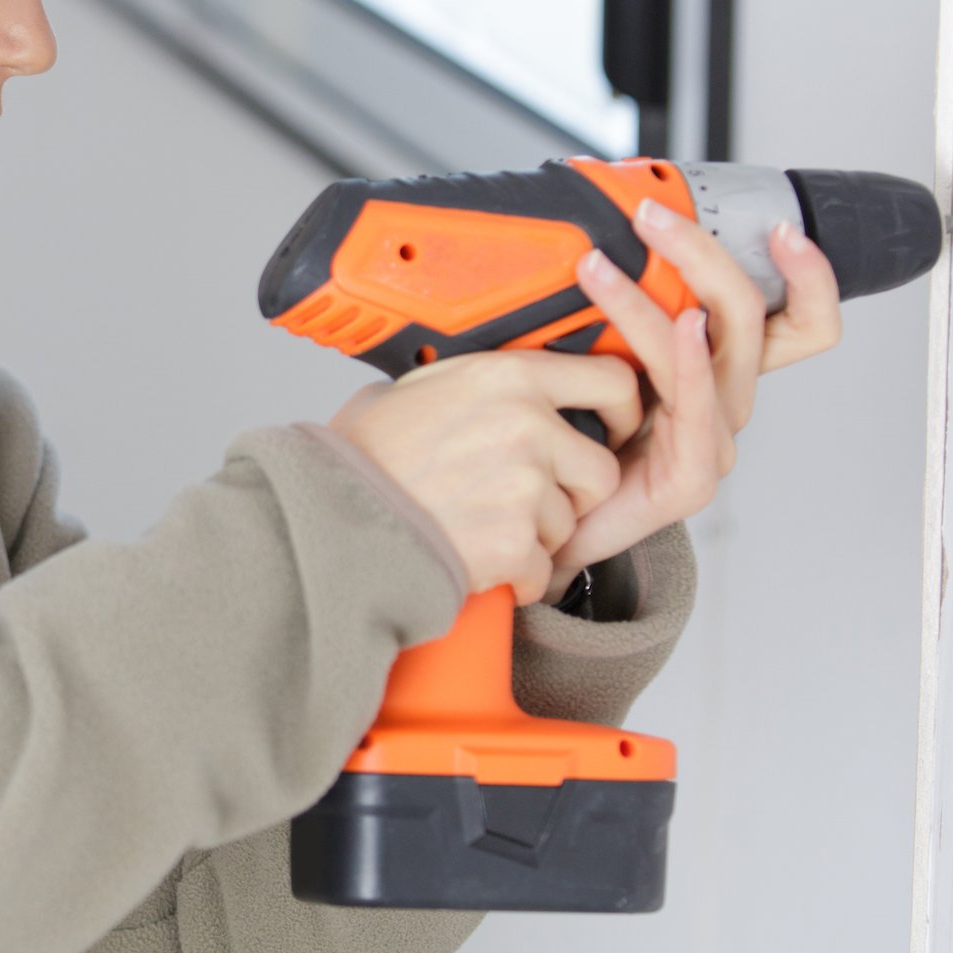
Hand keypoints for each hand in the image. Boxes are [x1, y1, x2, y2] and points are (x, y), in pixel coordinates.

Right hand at [329, 350, 645, 605]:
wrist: (332, 518)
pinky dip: (514, 576)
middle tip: (525, 501)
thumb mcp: (416, 388)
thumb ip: (473, 383)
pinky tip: (474, 559)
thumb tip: (495, 383)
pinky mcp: (515, 542)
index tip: (612, 427)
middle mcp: (525, 425)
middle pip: (600, 470)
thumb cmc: (363, 458)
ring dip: (536, 537)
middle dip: (571, 495)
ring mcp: (524, 486)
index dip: (621, 410)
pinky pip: (542, 569)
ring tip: (480, 527)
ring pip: (570, 525)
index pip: (610, 379)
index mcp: (507, 376)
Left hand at [551, 199, 844, 576]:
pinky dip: (691, 359)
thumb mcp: (603, 361)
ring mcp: (714, 440)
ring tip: (594, 265)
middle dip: (703, 252)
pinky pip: (698, 406)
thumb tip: (591, 235)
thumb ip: (615, 312)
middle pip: (750, 315)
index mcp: (723, 371)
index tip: (780, 226)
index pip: (799, 321)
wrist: (552, 523)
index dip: (811, 276)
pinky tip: (680, 326)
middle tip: (649, 215)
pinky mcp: (692, 478)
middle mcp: (727, 401)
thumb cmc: (577, 441)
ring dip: (651, 296)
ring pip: (710, 349)